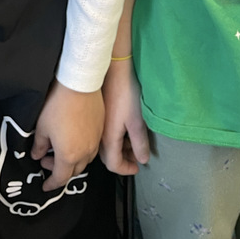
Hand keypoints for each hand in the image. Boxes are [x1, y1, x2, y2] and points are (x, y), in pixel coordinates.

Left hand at [31, 80, 103, 191]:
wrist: (80, 84)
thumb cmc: (58, 106)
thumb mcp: (42, 127)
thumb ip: (39, 146)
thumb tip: (37, 155)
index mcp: (69, 156)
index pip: (60, 178)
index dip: (51, 184)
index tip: (45, 186)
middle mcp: (85, 153)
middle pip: (74, 171)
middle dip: (60, 171)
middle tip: (48, 160)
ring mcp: (95, 141)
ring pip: (85, 160)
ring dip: (73, 161)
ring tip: (61, 148)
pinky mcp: (100, 129)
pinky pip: (92, 147)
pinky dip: (83, 149)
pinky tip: (74, 137)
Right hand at [100, 58, 148, 174]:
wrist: (113, 69)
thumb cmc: (125, 94)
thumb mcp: (137, 121)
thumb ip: (140, 144)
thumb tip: (142, 160)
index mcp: (108, 139)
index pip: (114, 165)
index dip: (126, 169)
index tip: (138, 168)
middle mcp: (99, 135)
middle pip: (109, 156)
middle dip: (124, 158)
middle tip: (137, 155)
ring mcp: (97, 124)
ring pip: (107, 144)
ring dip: (121, 147)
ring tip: (134, 141)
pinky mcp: (98, 114)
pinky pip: (105, 133)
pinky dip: (116, 137)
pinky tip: (126, 127)